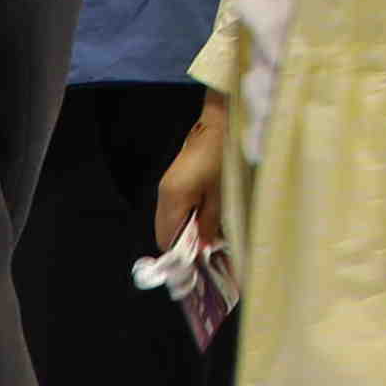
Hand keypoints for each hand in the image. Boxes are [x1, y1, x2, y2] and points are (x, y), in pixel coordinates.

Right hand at [154, 107, 229, 257]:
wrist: (217, 124)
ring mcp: (165, 187)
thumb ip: (209, 223)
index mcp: (173, 200)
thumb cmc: (223, 158)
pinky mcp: (172, 182)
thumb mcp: (221, 194)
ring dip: (184, 231)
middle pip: (163, 233)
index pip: (166, 240)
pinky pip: (173, 209)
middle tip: (206, 248)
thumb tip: (202, 247)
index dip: (182, 254)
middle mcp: (163, 195)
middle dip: (182, 245)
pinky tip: (203, 215)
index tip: (200, 260)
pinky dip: (185, 217)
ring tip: (207, 232)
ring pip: (167, 222)